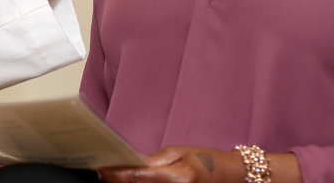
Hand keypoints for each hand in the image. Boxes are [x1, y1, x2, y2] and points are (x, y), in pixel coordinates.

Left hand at [98, 146, 241, 182]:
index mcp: (180, 177)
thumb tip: (128, 163)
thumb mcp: (179, 152)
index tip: (100, 171)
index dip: (116, 175)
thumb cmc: (207, 160)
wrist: (232, 175)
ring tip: (115, 179)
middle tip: (103, 174)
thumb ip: (153, 161)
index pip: (139, 177)